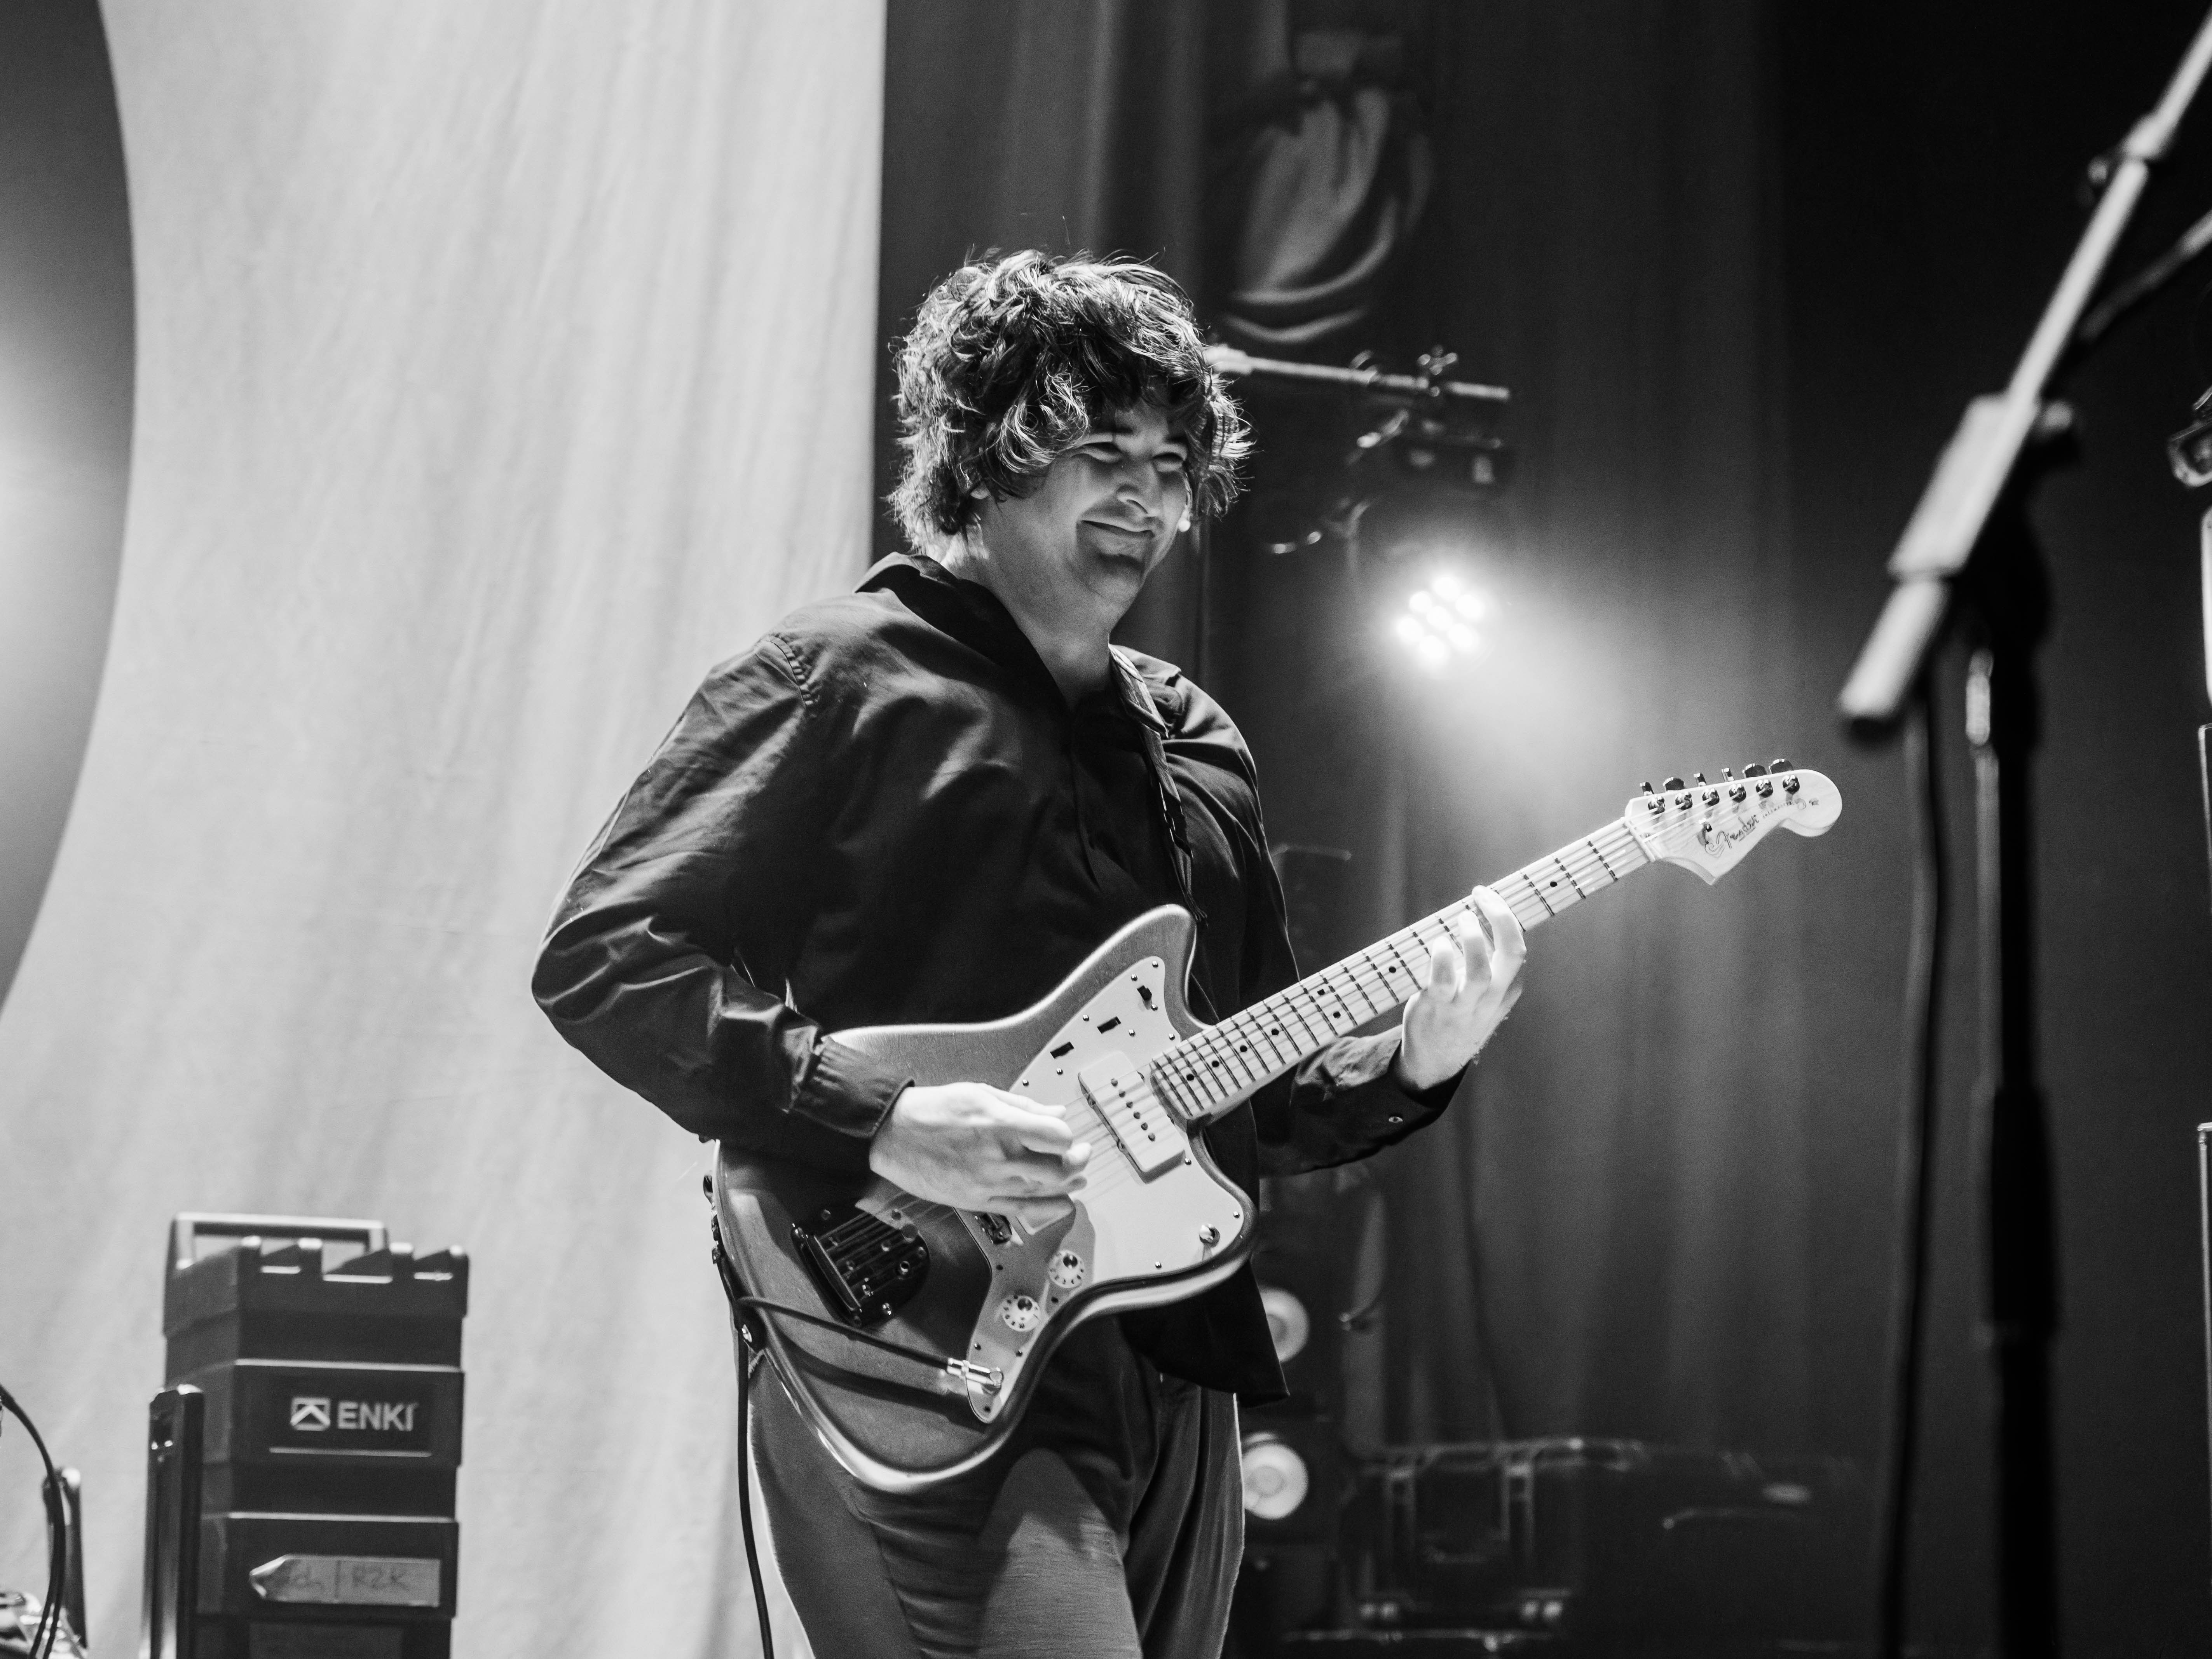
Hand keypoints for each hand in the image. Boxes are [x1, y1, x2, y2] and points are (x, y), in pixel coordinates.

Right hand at [867, 1082, 1090, 1230]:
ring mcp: (987, 1183)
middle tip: (1082, 1154)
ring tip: (1078, 1176)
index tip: (1065, 1133)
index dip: (1067, 1135)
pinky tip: (1062, 1202)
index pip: (1057, 1136)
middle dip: (1077, 1161)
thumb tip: (1056, 1113)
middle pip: (1057, 1169)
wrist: (894, 1135)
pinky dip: (1048, 1208)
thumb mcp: (980, 1093)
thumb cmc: (932, 1110)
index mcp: (999, 1124)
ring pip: (1044, 1191)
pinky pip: (1022, 1210)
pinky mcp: (978, 1201)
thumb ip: (1023, 1106)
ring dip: (1068, 1184)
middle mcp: (997, 1157)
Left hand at [1392, 885, 1527, 1092]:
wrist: (1436, 1059)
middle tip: (1482, 895)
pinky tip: (1438, 943)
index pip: (1517, 947)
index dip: (1505, 916)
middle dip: (1502, 918)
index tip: (1486, 896)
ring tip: (1463, 917)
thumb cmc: (1458, 1013)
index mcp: (1507, 988)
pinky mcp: (1437, 1007)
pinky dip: (1441, 958)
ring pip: (1481, 971)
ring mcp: (1465, 1004)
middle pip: (1513, 953)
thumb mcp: (1484, 993)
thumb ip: (1486, 960)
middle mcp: (1492, 996)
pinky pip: (1442, 981)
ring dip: (1472, 938)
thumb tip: (1475, 914)